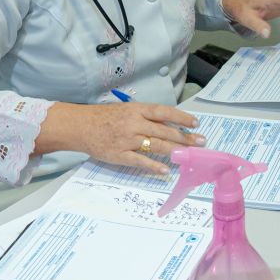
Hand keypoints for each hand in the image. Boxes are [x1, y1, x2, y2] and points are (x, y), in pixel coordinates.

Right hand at [73, 101, 203, 173]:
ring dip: (175, 150)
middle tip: (200, 143)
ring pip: (155, 145)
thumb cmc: (104, 117)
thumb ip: (146, 116)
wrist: (80, 126)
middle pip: (164, 130)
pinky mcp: (119, 154)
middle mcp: (134, 123)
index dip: (181, 117)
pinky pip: (139, 161)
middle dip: (185, 137)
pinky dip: (153, 166)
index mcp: (136, 110)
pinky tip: (165, 169)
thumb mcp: (126, 110)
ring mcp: (127, 140)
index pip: (164, 112)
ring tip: (189, 155)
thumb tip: (169, 124)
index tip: (195, 124)